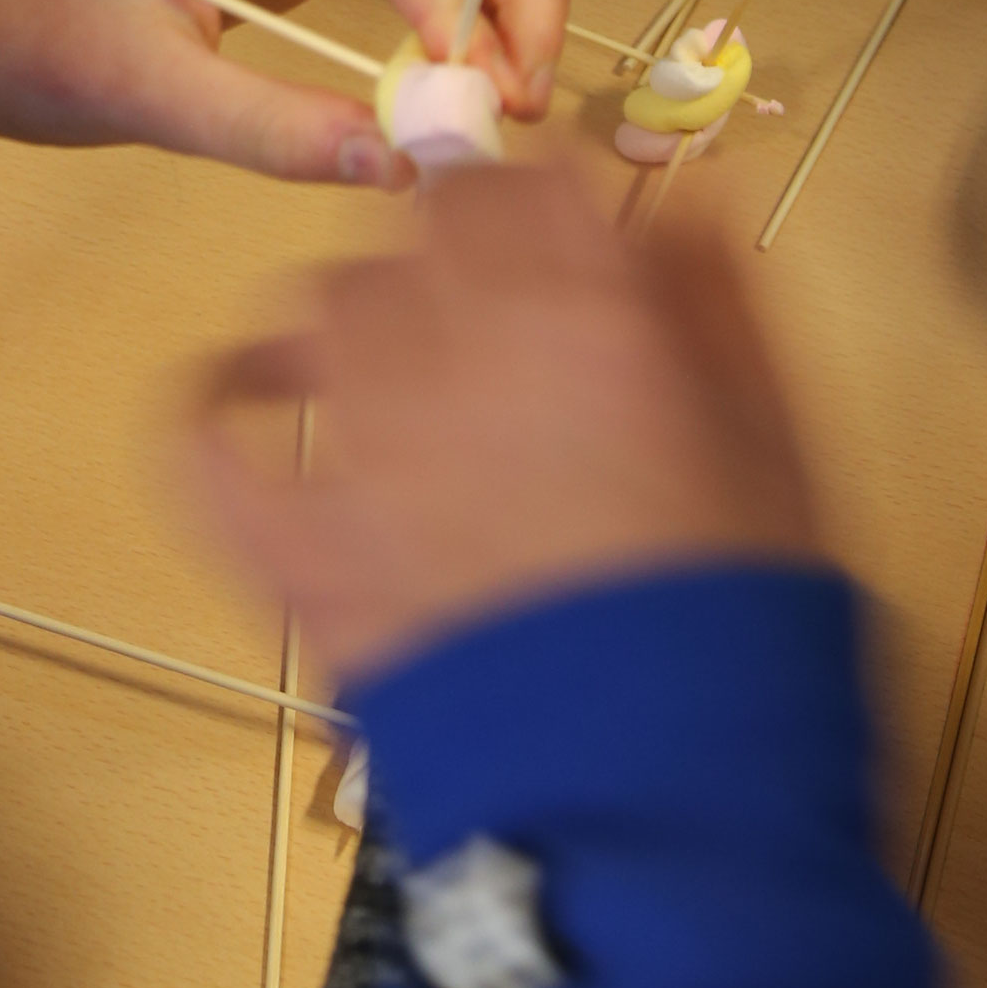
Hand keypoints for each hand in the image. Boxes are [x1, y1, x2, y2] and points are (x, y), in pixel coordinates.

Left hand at [186, 156, 822, 685]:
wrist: (666, 807)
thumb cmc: (738, 624)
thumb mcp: (775, 443)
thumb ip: (716, 304)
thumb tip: (672, 206)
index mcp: (580, 310)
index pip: (510, 180)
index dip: (531, 200)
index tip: (553, 231)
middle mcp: (454, 350)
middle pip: (410, 238)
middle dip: (453, 260)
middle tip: (497, 318)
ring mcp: (359, 453)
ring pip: (317, 313)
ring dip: (360, 322)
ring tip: (401, 370)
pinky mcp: (295, 557)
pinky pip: (211, 449)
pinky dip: (215, 414)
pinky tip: (232, 404)